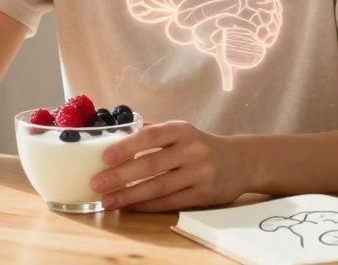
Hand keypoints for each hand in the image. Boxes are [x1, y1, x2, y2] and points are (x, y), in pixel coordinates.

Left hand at [89, 121, 249, 211]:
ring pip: (159, 187)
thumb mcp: (181, 131)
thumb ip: (152, 132)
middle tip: (97, 184)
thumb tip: (116, 134)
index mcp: (182, 130)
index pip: (150, 136)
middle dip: (120, 176)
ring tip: (107, 201)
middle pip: (151, 164)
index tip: (104, 157)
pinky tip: (131, 207)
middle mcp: (192, 150)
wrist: (241, 161)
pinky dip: (148, 206)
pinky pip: (170, 202)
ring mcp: (199, 174)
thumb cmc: (200, 145)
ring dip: (130, 196)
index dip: (126, 147)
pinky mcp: (204, 195)